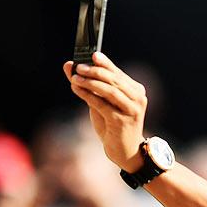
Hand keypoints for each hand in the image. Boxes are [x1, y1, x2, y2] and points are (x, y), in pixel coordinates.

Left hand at [63, 53, 146, 171]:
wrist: (125, 151)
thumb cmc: (113, 125)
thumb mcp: (101, 102)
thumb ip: (87, 84)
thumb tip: (69, 65)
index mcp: (136, 91)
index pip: (118, 73)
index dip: (105, 63)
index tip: (92, 55)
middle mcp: (137, 99)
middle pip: (114, 80)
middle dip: (95, 71)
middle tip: (79, 67)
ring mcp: (131, 110)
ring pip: (109, 90)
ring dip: (90, 82)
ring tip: (75, 78)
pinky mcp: (121, 121)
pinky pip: (102, 104)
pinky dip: (88, 95)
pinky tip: (77, 89)